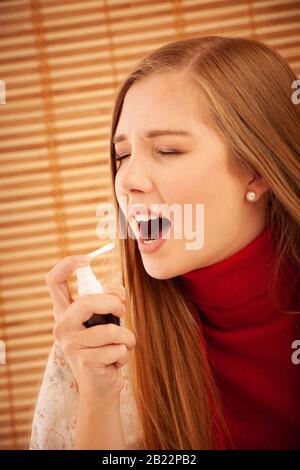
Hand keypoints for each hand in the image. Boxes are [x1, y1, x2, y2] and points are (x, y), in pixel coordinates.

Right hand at [45, 255, 135, 407]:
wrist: (101, 387)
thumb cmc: (105, 348)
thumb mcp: (106, 320)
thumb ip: (111, 300)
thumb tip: (118, 291)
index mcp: (65, 312)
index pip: (53, 281)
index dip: (67, 264)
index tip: (87, 259)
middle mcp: (62, 326)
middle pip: (85, 302)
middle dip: (112, 303)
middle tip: (122, 312)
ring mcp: (71, 345)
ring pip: (109, 330)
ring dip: (127, 337)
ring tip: (124, 345)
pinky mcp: (84, 361)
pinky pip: (116, 349)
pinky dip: (125, 354)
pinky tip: (116, 362)